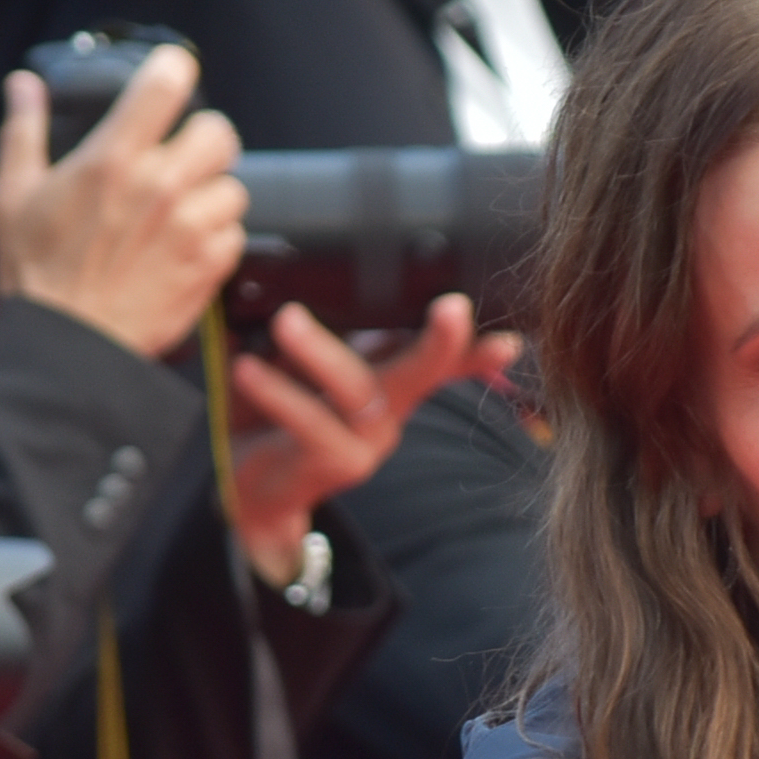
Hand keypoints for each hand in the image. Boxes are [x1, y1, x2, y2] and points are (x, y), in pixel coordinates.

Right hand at [0, 52, 248, 355]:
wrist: (65, 346)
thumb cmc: (36, 273)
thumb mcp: (13, 193)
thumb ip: (25, 130)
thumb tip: (24, 85)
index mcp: (112, 158)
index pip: (167, 82)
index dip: (174, 71)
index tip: (171, 77)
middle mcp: (159, 186)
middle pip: (220, 131)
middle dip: (203, 140)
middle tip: (181, 158)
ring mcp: (190, 227)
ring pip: (233, 186)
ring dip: (211, 195)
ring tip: (179, 214)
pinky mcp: (209, 266)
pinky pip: (236, 234)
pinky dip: (217, 239)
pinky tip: (184, 248)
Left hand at [224, 296, 520, 584]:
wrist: (252, 490)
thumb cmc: (276, 416)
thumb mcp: (300, 365)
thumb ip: (314, 328)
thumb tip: (299, 267)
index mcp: (388, 381)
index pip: (444, 361)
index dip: (476, 348)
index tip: (510, 338)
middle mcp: (389, 413)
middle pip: (424, 374)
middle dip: (444, 344)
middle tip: (453, 308)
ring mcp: (368, 443)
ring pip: (360, 392)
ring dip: (322, 353)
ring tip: (287, 321)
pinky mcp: (336, 465)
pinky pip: (311, 425)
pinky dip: (279, 393)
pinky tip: (248, 369)